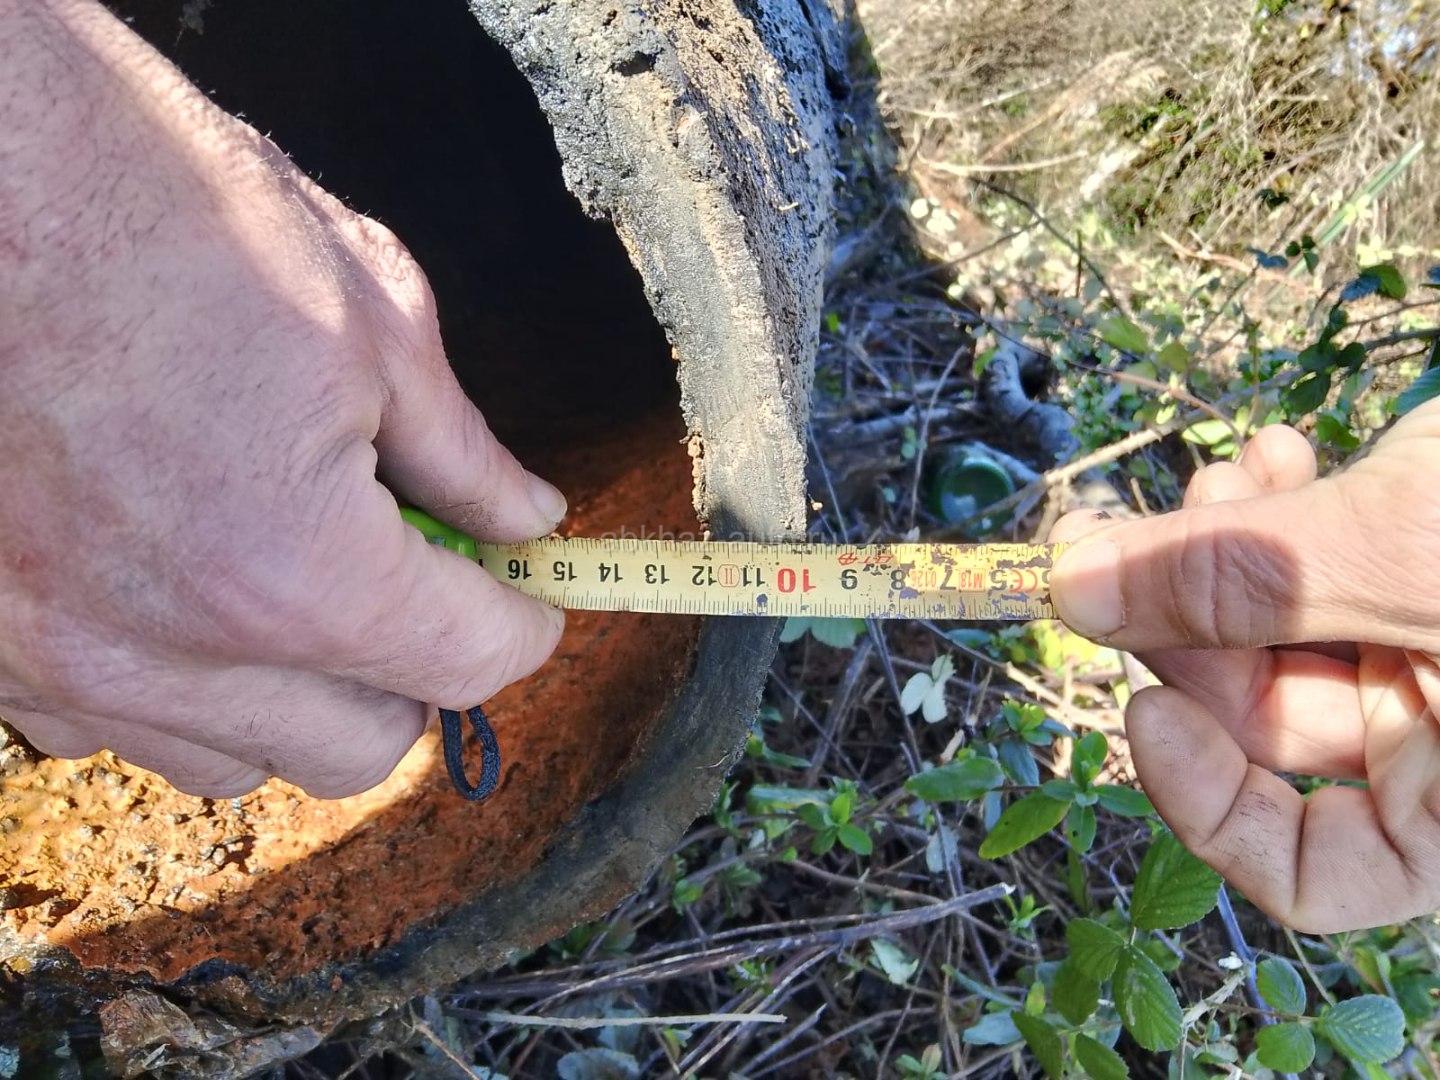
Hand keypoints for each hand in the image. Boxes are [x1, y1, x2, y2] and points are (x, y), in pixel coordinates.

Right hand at [0, 1, 564, 797]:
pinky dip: (180, 682)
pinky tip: (186, 582)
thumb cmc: (159, 206)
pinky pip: (118, 724)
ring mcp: (62, 661)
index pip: (466, 664)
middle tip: (422, 582)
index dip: (522, 624)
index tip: (528, 594)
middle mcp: (170, 654)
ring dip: (299, 694)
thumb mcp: (369, 313)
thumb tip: (523, 520)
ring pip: (239, 758)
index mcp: (294, 574)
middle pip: (361, 748)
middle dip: (416, 674)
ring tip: (297, 577)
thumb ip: (463, 454)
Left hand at [1050, 403, 1439, 931]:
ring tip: (1235, 470)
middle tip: (1145, 538)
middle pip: (1279, 723)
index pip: (1325, 874)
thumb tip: (1072, 588)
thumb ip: (1241, 579)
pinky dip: (1289, 516)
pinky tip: (1274, 453)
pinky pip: (1334, 569)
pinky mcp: (1433, 574)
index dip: (1211, 806)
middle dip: (1199, 624)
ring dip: (1233, 551)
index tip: (1142, 705)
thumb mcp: (1410, 552)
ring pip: (1293, 632)